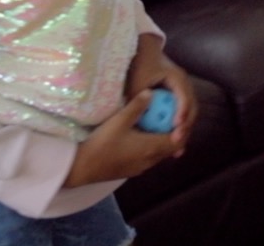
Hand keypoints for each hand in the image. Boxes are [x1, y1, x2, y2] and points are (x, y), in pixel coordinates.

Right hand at [63, 89, 182, 186]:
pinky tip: (140, 137)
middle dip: (172, 134)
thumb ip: (137, 105)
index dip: (182, 129)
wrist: (82, 167)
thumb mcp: (119, 120)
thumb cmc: (102, 143)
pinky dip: (150, 147)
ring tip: (155, 124)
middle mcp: (150, 161)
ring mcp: (140, 168)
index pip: (178, 141)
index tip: (178, 115)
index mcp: (151, 148)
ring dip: (160, 141)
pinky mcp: (131, 170)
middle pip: (170, 148)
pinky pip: (148, 158)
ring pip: (159, 154)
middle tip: (168, 117)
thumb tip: (151, 92)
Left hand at [124, 35, 198, 148]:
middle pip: (192, 108)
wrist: (144, 52)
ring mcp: (183, 90)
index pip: (184, 97)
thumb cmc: (140, 65)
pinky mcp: (179, 96)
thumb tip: (139, 122)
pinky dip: (180, 126)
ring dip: (185, 130)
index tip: (176, 127)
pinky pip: (183, 112)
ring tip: (177, 148)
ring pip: (190, 113)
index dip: (182, 113)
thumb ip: (139, 101)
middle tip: (177, 143)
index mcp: (177, 78)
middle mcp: (184, 84)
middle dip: (186, 127)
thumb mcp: (137, 82)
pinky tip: (174, 140)